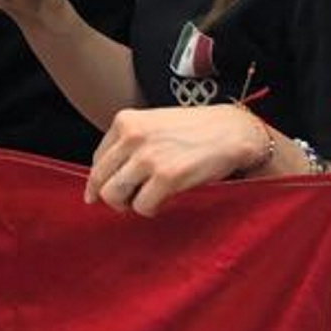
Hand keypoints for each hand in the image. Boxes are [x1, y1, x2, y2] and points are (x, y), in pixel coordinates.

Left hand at [86, 103, 278, 215]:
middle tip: (127, 201)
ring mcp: (148, 157)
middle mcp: (132, 136)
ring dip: (128, 204)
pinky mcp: (167, 177)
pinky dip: (150, 209)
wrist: (233, 131)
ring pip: (114, 196)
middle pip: (100, 180)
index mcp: (126, 121)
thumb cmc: (195, 130)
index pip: (97, 160)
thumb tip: (105, 180)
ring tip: (146, 199)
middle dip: (112, 196)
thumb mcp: (153, 124)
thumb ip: (129, 144)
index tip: (102, 193)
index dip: (101, 180)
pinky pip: (142, 206)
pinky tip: (164, 200)